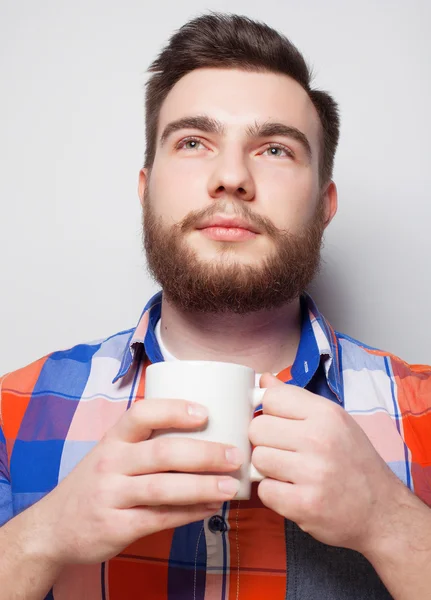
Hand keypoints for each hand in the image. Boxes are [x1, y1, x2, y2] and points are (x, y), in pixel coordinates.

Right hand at [31, 398, 242, 565]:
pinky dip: (189, 513)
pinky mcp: (116, 526)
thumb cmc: (96, 483)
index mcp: (113, 439)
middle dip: (204, 453)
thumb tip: (204, 434)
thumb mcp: (112, 454)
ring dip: (202, 486)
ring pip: (163, 488)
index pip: (142, 414)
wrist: (54, 527)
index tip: (205, 412)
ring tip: (230, 485)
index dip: (174, 410)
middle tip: (235, 455)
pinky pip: (159, 518)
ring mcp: (111, 495)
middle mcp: (111, 463)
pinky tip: (210, 507)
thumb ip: (146, 443)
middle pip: (162, 452)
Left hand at [249, 373, 406, 553]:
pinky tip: (293, 492)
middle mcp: (319, 439)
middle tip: (285, 452)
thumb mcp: (334, 421)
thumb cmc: (354, 461)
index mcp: (326, 414)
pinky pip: (264, 491)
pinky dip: (274, 494)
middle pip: (258, 428)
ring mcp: (312, 473)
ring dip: (268, 469)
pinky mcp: (304, 505)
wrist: (382, 511)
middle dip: (266, 442)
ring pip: (258, 459)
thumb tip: (264, 379)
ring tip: (290, 473)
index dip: (270, 412)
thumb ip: (295, 399)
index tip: (281, 425)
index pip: (271, 398)